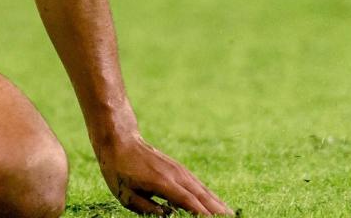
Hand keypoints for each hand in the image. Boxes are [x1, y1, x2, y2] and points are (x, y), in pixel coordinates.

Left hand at [96, 133, 232, 214]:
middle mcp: (175, 175)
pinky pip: (198, 185)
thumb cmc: (119, 170)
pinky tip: (218, 205)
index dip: (203, 215)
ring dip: (218, 204)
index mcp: (162, 182)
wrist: (121, 140)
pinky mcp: (180, 169)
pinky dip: (210, 196)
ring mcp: (179, 170)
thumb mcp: (125, 194)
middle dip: (217, 211)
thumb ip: (147, 208)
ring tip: (231, 215)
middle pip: (202, 196)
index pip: (189, 202)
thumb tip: (168, 216)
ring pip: (203, 190)